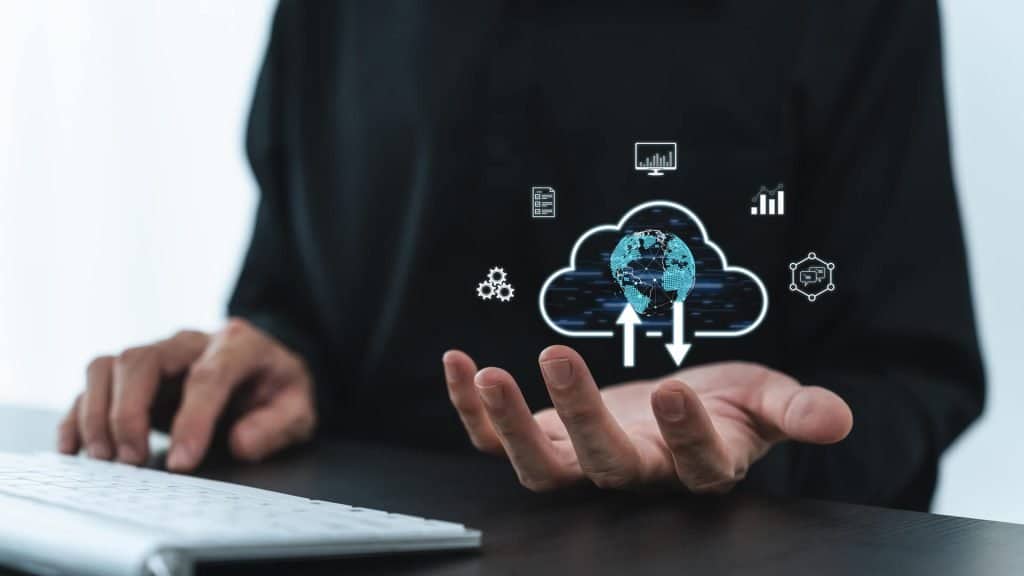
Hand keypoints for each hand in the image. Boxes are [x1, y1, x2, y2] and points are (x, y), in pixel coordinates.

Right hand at [57, 318, 315, 471]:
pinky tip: (76, 447)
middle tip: (132, 460)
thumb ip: (277, 424)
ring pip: (111, 365)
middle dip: (130, 413)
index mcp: (238, 345)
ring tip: (107, 459)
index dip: (193, 420)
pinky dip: (79, 413)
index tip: (183, 462)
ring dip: (99, 414)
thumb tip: (240, 442)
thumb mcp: (298, 408)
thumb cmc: (278, 389)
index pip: (207, 376)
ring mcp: (158, 354)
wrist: (266, 371)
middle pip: (143, 360)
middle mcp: (190, 342)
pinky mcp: (134, 375)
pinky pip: (94, 383)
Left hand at [444, 345, 851, 492]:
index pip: (695, 464)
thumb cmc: (727, 405)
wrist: (678, 410)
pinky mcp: (545, 441)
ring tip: (490, 375)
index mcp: (698, 467)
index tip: (681, 391)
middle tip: (559, 355)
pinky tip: (458, 364)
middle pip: (605, 464)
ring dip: (514, 424)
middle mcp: (637, 475)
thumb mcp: (765, 399)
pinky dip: (472, 410)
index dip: (688, 434)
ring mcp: (583, 462)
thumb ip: (795, 409)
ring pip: (544, 466)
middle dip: (581, 415)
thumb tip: (838, 419)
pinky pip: (496, 440)